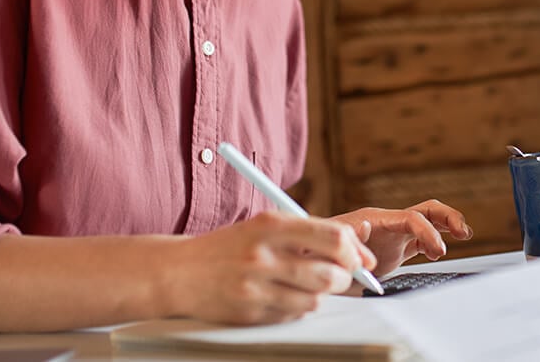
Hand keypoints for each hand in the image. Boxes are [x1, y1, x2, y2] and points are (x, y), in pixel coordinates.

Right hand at [165, 211, 376, 324]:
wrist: (179, 272)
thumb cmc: (229, 246)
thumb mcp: (264, 226)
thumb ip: (307, 232)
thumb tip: (355, 247)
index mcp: (270, 225)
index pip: (332, 237)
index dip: (354, 251)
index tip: (359, 258)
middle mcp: (263, 255)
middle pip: (330, 273)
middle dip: (343, 277)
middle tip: (337, 274)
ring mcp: (256, 287)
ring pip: (316, 298)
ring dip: (320, 293)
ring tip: (304, 283)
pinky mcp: (251, 312)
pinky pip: (294, 314)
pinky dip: (297, 307)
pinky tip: (282, 295)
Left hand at [329, 199, 472, 276]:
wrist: (312, 257)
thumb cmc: (315, 249)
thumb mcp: (326, 244)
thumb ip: (343, 236)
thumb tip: (363, 227)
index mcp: (376, 219)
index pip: (410, 218)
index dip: (426, 231)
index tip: (436, 250)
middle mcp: (388, 222)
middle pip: (425, 210)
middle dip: (446, 217)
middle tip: (462, 232)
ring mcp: (394, 234)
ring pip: (427, 221)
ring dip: (447, 224)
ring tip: (464, 234)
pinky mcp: (396, 247)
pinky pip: (423, 239)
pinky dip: (437, 241)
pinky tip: (444, 249)